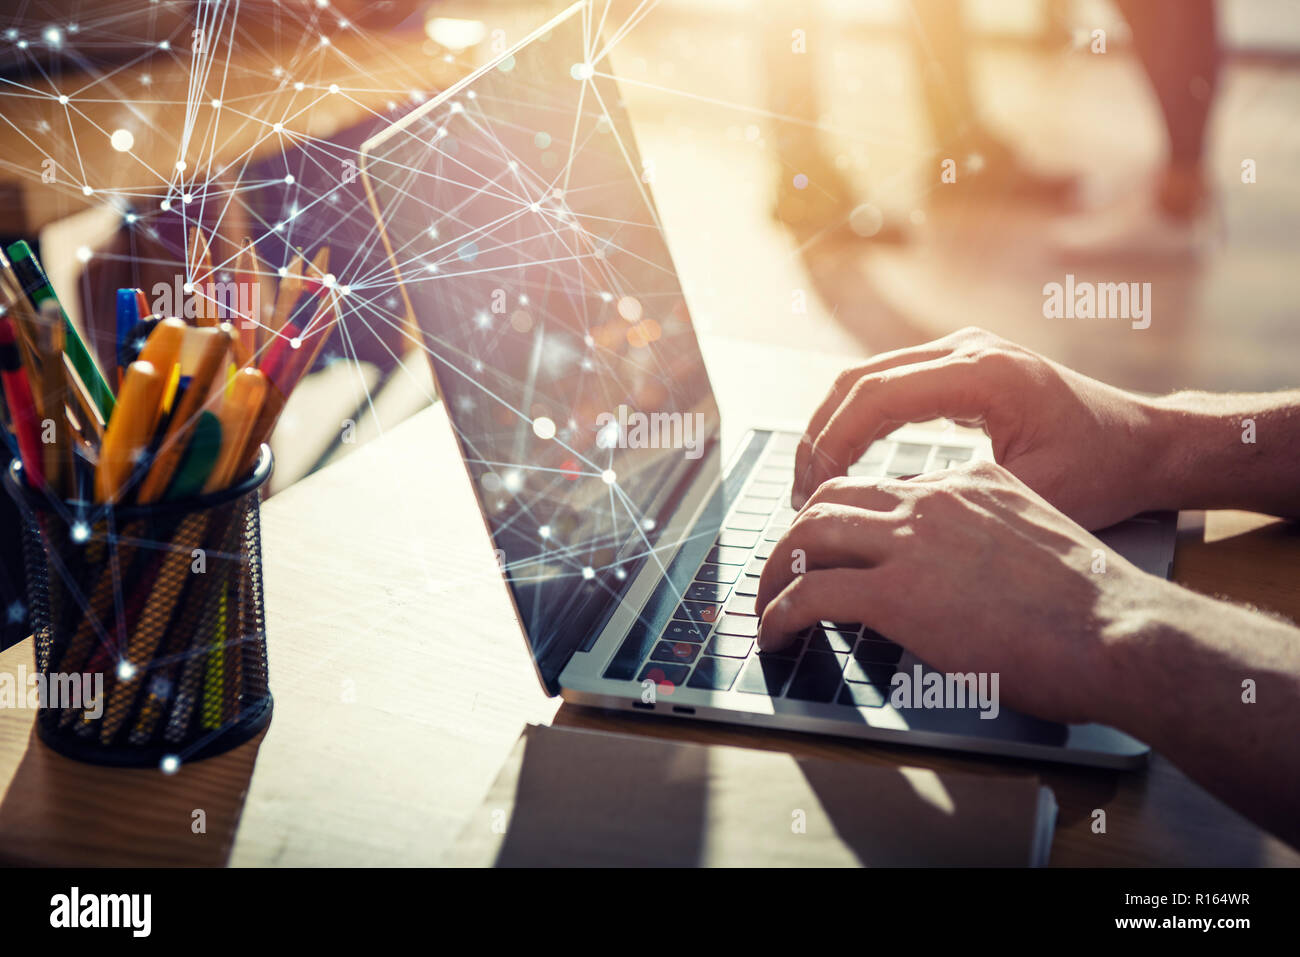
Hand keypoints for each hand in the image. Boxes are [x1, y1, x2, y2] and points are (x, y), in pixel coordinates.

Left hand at [756, 461, 1176, 724]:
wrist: (1118, 630)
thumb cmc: (1096, 604)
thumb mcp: (1037, 539)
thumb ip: (992, 535)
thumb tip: (964, 569)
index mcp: (969, 482)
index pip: (885, 489)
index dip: (846, 517)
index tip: (830, 546)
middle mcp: (932, 499)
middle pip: (831, 499)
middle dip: (795, 533)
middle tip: (782, 567)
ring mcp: (910, 543)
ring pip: (806, 536)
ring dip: (774, 570)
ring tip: (764, 603)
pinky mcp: (895, 593)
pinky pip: (808, 594)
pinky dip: (778, 614)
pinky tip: (772, 635)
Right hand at [792, 327, 1165, 529]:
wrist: (1145, 443)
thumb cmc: (1102, 471)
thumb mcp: (1030, 495)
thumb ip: (953, 497)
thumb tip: (875, 515)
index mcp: (985, 374)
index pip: (876, 396)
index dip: (832, 443)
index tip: (812, 492)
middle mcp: (968, 349)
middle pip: (859, 380)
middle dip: (819, 436)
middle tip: (800, 492)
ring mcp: (963, 350)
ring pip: (866, 377)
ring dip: (832, 426)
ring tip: (813, 480)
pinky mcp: (960, 365)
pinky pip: (889, 383)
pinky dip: (857, 419)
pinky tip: (845, 459)